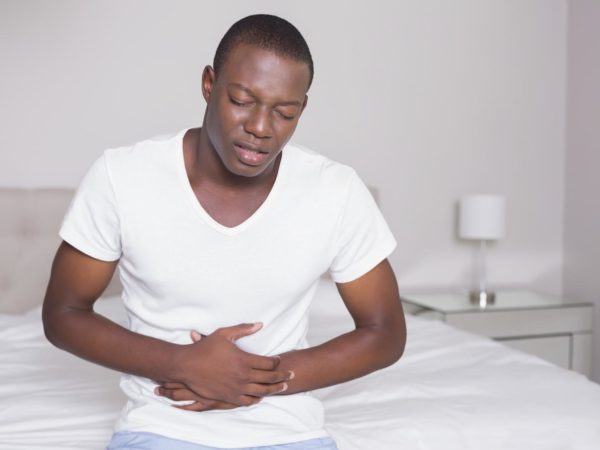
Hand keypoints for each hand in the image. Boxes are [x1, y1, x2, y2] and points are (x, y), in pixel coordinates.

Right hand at [162, 324, 293, 408]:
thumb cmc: (205, 348)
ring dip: (274, 389)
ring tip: (282, 387)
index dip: (277, 362)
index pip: (268, 363)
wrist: (186, 366)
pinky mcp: (228, 397)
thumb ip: (244, 329)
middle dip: (282, 376)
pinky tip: (260, 396)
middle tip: (291, 375)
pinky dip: (256, 399)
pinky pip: (247, 402)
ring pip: (261, 392)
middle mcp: (242, 376)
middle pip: (269, 379)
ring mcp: (236, 388)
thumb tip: (260, 324)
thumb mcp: (224, 333)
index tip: (279, 360)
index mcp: (243, 360)